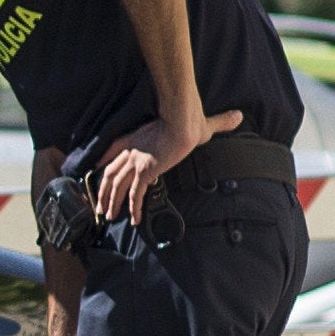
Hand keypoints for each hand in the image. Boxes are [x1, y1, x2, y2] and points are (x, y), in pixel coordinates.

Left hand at [93, 108, 242, 224]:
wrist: (185, 121)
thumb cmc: (192, 119)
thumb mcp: (202, 123)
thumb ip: (218, 122)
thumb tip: (238, 116)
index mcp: (135, 137)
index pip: (112, 150)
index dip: (103, 162)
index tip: (96, 171)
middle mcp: (131, 150)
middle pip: (109, 172)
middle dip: (103, 190)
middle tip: (100, 205)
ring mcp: (136, 161)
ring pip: (116, 186)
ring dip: (111, 202)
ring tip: (108, 216)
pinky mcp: (145, 172)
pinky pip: (135, 194)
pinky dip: (133, 208)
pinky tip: (133, 219)